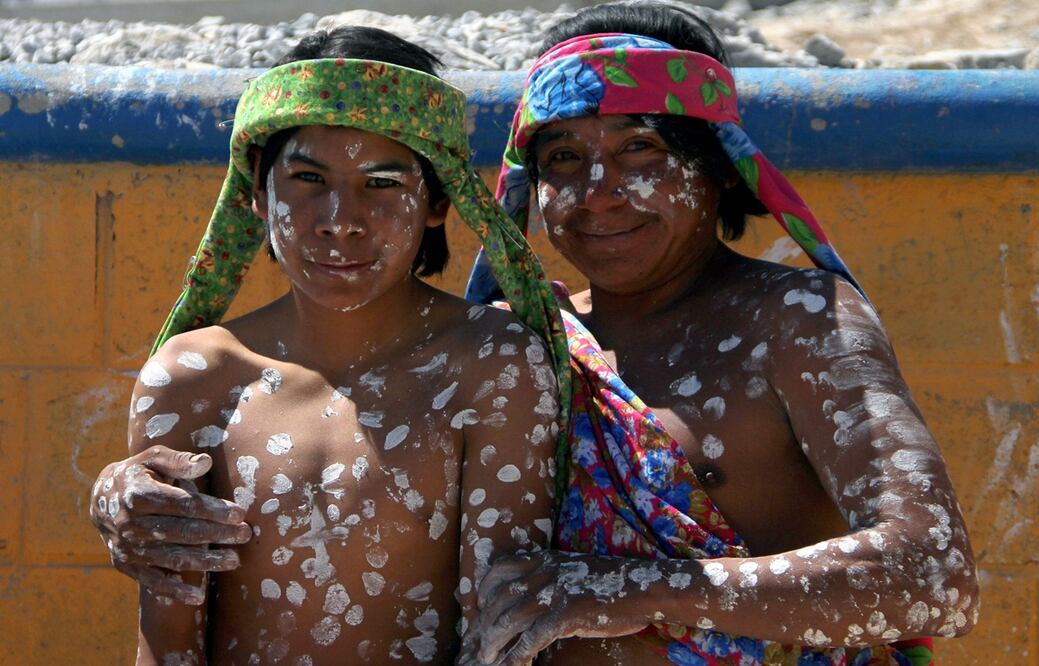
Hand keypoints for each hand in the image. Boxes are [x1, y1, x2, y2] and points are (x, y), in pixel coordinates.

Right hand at [89, 445, 251, 603]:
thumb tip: (206, 462)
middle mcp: (130, 523)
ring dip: (204, 561)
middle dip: (217, 534)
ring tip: (233, 560)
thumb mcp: (153, 458)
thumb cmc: (138, 473)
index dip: (212, 510)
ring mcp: (126, 547)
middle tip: (244, 535)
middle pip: (181, 532)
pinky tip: (197, 595)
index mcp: (138, 493)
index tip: (239, 514)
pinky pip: (151, 580)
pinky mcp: (125, 564)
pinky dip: (173, 590)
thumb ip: (179, 461)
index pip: (183, 505)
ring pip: (171, 558)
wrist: (99, 498)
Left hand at [462, 551, 654, 664]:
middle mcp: (544, 573)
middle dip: (484, 624)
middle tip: (476, 643)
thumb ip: (550, 575)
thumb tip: (530, 593)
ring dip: (493, 642)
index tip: (478, 607)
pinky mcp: (566, 615)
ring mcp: (554, 593)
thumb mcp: (574, 569)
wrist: (643, 587)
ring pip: (510, 619)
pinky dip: (517, 656)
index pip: (500, 569)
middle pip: (500, 599)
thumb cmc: (611, 583)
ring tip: (485, 658)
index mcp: (544, 560)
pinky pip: (532, 639)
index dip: (484, 589)